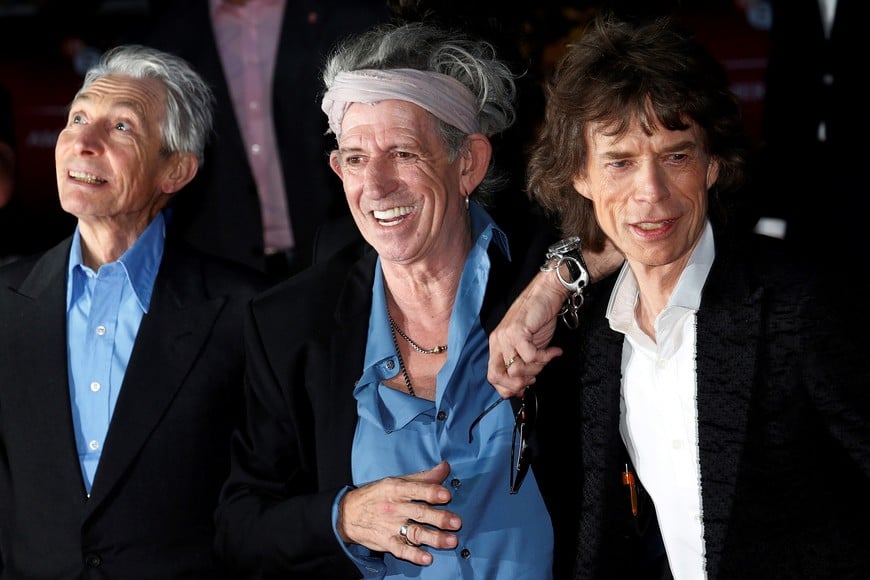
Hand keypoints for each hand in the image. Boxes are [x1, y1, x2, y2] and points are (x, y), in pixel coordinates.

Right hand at [337, 461, 460, 565]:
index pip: (416, 490)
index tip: (446, 495)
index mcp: (397, 489)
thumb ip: (423, 477)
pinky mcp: (386, 542)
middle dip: (439, 518)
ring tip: (450, 541)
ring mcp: (390, 526)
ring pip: (414, 532)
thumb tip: (445, 467)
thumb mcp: (396, 481)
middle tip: (456, 522)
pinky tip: (427, 558)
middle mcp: (394, 507)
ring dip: (433, 538)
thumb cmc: (376, 495)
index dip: (431, 492)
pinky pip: (401, 549)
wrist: (346, 513)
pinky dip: (414, 555)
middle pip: (419, 513)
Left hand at [487, 270, 566, 398]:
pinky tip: (554, 351)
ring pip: (516, 370)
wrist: (546, 293)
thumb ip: (523, 364)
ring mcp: (505, 336)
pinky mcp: (517, 331)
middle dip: (517, 384)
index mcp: (497, 346)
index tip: (524, 388)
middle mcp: (497, 342)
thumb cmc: (538, 319)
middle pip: (496, 376)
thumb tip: (523, 387)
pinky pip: (530, 356)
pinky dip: (546, 357)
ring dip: (536, 369)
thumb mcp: (528, 346)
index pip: (492, 377)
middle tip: (534, 378)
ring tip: (547, 358)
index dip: (507, 388)